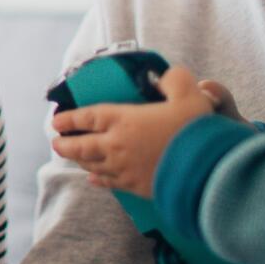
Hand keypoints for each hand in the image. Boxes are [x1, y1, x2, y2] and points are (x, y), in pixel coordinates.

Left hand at [50, 66, 218, 198]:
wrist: (208, 171)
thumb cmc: (196, 130)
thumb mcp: (189, 93)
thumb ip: (174, 79)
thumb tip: (163, 76)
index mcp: (123, 119)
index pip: (86, 117)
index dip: (69, 118)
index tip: (56, 120)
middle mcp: (116, 145)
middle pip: (81, 146)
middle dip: (64, 144)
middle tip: (56, 142)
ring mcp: (123, 169)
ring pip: (91, 165)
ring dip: (79, 160)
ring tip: (73, 157)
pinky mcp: (134, 187)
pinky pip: (108, 183)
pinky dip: (97, 180)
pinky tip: (93, 180)